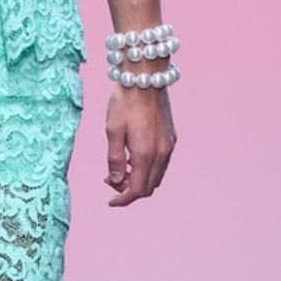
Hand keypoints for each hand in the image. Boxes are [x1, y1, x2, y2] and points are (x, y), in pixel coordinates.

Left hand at [104, 84, 175, 205]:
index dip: (123, 199)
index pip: (137, 190)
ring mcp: (169, 145)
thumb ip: (115, 159)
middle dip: (129, 190)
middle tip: (110, 179)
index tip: (110, 202)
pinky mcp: (171, 137)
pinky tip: (133, 156)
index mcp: (146, 154)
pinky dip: (147, 168)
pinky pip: (161, 163)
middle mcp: (162, 153)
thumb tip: (116, 182)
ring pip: (156, 176)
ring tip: (120, 168)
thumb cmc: (125, 102)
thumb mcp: (112, 131)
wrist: (146, 78)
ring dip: (139, 179)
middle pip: (148, 186)